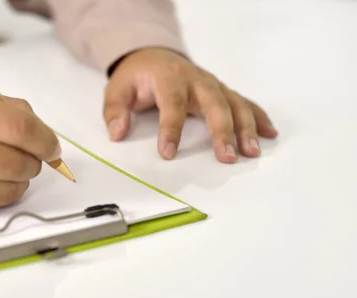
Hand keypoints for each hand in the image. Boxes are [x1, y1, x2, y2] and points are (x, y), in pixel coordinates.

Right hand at [0, 86, 60, 216]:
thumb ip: (0, 109)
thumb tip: (40, 132)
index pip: (19, 130)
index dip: (45, 140)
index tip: (51, 146)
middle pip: (16, 164)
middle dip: (34, 163)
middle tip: (31, 158)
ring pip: (5, 191)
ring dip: (18, 183)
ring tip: (10, 171)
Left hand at [103, 47, 277, 162]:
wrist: (154, 56)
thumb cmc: (138, 76)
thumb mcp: (117, 89)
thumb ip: (115, 111)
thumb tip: (117, 133)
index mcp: (169, 78)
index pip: (172, 104)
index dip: (170, 129)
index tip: (167, 153)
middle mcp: (196, 80)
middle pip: (214, 103)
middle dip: (222, 130)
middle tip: (226, 156)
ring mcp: (212, 85)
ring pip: (234, 104)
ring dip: (245, 128)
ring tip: (251, 151)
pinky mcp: (221, 91)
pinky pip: (244, 103)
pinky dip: (257, 117)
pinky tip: (268, 133)